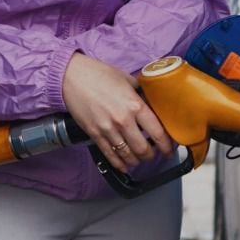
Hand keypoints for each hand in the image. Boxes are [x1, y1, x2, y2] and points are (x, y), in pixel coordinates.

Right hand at [62, 52, 175, 172]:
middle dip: (152, 155)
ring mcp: (108, 130)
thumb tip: (151, 102)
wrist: (70, 77)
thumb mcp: (126, 79)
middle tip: (155, 154)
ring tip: (140, 159)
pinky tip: (124, 165)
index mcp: (134, 105)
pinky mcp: (94, 135)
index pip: (157, 132)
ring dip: (136, 161)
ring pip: (127, 155)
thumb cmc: (97, 74)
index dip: (166, 145)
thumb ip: (140, 93)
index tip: (168, 149)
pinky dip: (119, 163)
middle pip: (144, 149)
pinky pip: (110, 155)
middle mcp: (123, 120)